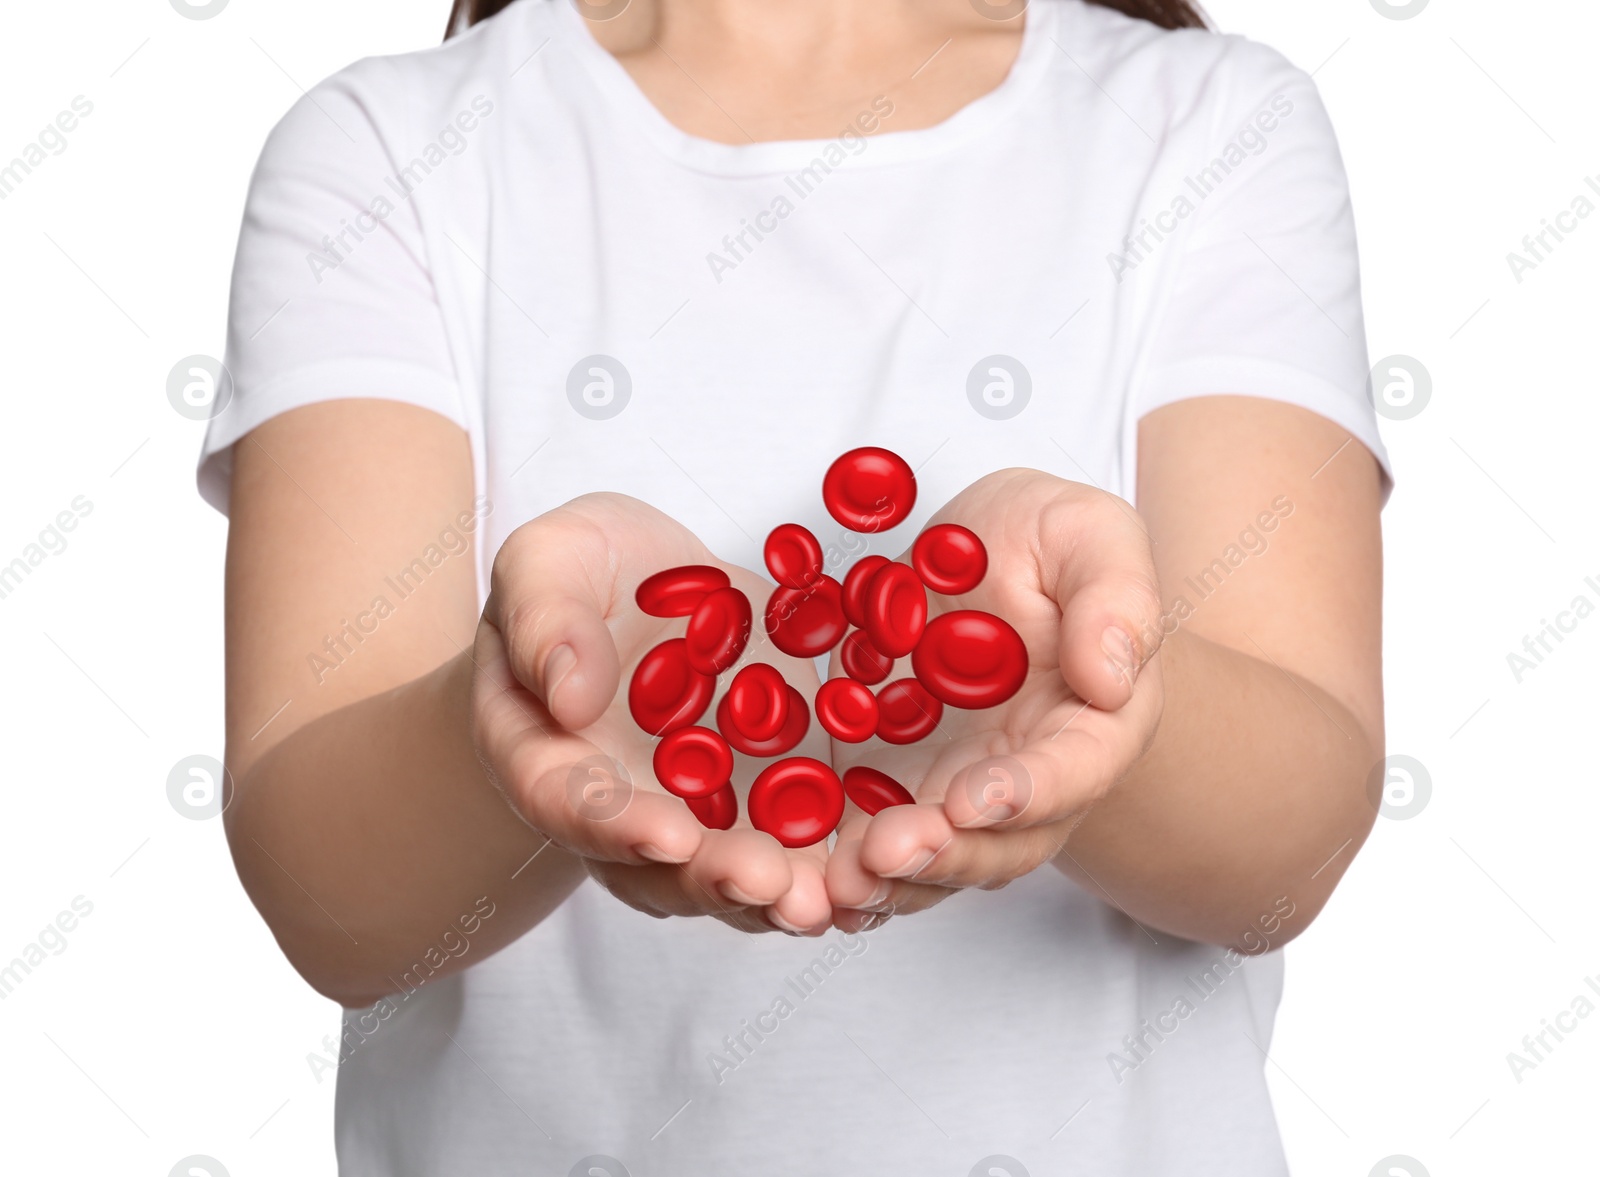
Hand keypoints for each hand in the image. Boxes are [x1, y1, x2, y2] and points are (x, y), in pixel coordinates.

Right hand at [471, 493, 833, 934]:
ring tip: (836, 898)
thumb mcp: (546, 564)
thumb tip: (569, 697)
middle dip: (720, 878)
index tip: (666, 833)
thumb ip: (546, 623)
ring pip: (737, 871)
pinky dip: (843, 855)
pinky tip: (891, 858)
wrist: (641, 584)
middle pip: (661, 865)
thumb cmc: (575, 573)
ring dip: (786, 891)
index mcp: (548, 757)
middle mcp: (625, 807)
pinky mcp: (773, 788)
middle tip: (771, 884)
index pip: (568, 803)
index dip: (615, 825)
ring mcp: (703, 808)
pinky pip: (805, 835)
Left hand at [825, 470, 1165, 928]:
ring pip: (936, 862)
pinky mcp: (897, 789)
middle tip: (884, 853)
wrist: (985, 558)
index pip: (1074, 771)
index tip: (976, 801)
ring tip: (835, 884)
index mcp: (1094, 722)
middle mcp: (1032, 780)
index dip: (1027, 792)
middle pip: (1001, 843)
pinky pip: (874, 844)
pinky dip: (842, 869)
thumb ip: (1114, 597)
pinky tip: (800, 887)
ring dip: (888, 882)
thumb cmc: (1049, 544)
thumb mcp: (1089, 535)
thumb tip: (1111, 678)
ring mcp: (961, 793)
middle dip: (943, 856)